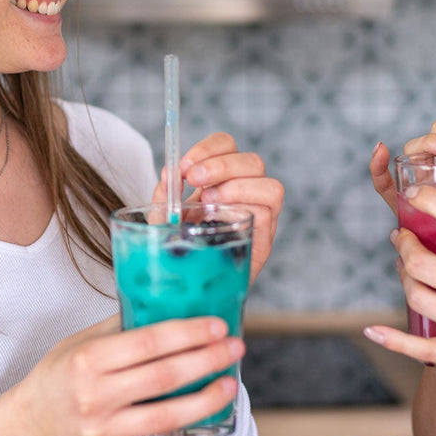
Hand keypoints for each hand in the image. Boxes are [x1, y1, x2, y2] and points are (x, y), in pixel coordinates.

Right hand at [0, 315, 243, 435]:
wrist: (33, 423)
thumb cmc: (64, 373)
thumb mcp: (84, 340)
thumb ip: (125, 327)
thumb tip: (175, 304)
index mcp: (87, 361)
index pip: (148, 342)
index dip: (188, 333)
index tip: (218, 326)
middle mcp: (93, 398)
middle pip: (164, 378)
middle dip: (207, 361)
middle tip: (235, 348)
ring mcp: (102, 434)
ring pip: (167, 419)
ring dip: (207, 402)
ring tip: (230, 385)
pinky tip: (212, 426)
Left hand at [152, 132, 282, 282]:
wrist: (189, 289)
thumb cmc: (180, 251)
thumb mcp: (163, 219)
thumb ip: (164, 196)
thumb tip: (168, 173)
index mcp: (223, 180)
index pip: (228, 146)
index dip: (209, 149)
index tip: (184, 166)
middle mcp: (247, 194)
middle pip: (253, 162)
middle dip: (221, 166)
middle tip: (193, 180)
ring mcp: (260, 217)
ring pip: (271, 187)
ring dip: (237, 187)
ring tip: (209, 201)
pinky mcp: (263, 241)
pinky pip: (268, 215)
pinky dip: (245, 210)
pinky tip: (220, 218)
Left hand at [364, 183, 435, 403]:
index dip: (430, 202)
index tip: (415, 193)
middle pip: (422, 261)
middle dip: (404, 243)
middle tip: (401, 236)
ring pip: (416, 295)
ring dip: (403, 277)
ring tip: (403, 267)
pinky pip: (418, 347)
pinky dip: (391, 339)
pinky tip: (372, 330)